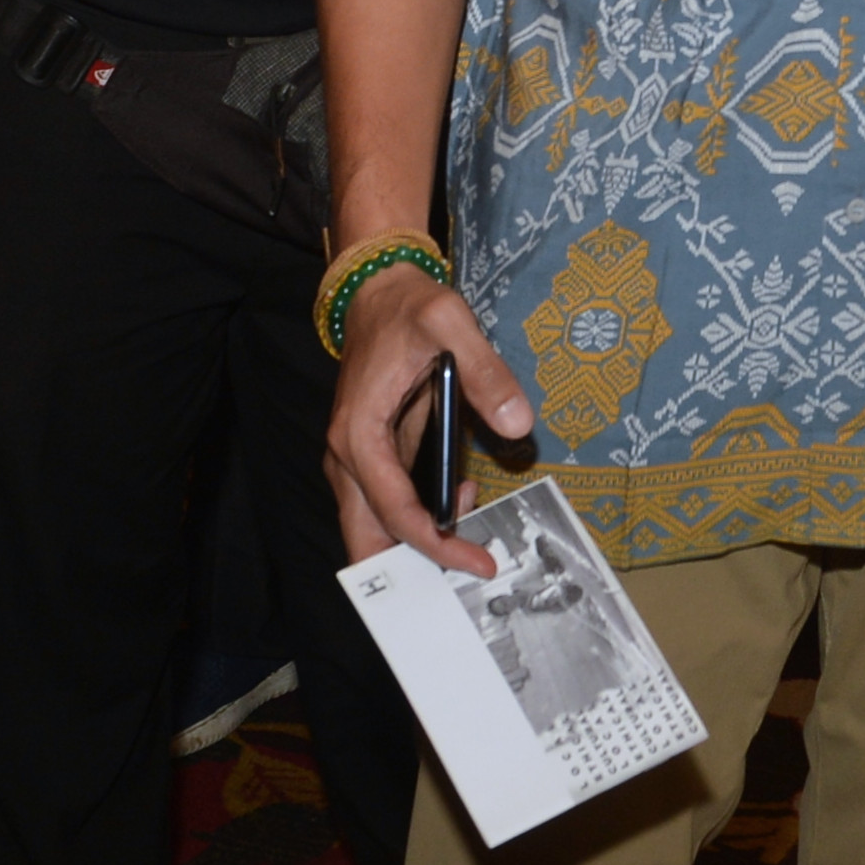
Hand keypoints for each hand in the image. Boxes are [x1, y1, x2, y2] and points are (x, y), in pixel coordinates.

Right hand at [326, 260, 531, 578]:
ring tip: (473, 539)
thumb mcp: (451, 324)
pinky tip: (462, 504)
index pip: (393, 509)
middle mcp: (347, 455)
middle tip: (470, 572)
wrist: (379, 292)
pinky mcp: (372, 455)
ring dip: (417, 543)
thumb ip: (485, 373)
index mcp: (358, 433)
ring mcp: (356, 459)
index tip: (477, 561)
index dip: (434, 542)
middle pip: (366, 537)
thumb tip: (518, 425)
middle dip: (413, 567)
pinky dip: (419, 521)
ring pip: (373, 527)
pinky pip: (388, 505)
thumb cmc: (410, 308)